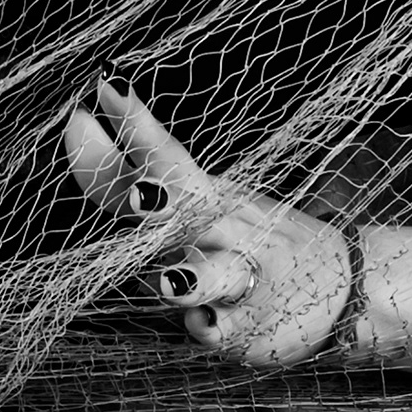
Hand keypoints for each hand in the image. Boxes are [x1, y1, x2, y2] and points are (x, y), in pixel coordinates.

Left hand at [61, 79, 357, 366]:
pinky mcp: (256, 325)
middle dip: (166, 200)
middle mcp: (224, 229)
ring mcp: (245, 277)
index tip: (107, 83)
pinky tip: (205, 328)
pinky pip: (234, 328)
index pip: (166, 157)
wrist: (339, 287)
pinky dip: (219, 328)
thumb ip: (125, 179)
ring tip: (170, 284)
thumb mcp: (193, 203)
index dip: (135, 126)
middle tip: (142, 192)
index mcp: (205, 196)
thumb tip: (72, 124)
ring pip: (220, 275)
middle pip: (192, 208)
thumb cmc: (244, 238)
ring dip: (196, 276)